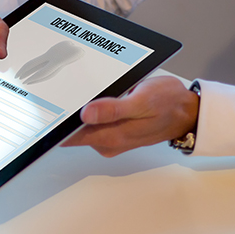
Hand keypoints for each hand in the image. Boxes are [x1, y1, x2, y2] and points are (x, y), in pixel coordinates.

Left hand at [62, 76, 198, 156]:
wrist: (187, 112)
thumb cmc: (168, 104)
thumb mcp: (142, 101)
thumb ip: (113, 109)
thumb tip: (86, 114)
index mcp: (112, 137)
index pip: (72, 138)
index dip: (57, 127)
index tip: (46, 112)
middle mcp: (107, 142)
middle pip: (74, 132)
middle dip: (65, 114)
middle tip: (58, 92)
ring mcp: (109, 138)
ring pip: (83, 126)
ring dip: (78, 111)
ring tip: (74, 91)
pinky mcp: (113, 131)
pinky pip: (93, 123)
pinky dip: (90, 111)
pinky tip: (92, 97)